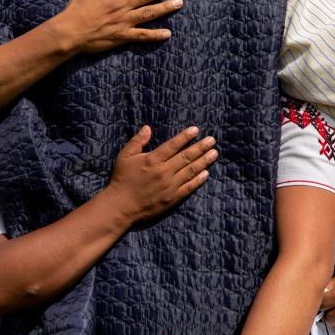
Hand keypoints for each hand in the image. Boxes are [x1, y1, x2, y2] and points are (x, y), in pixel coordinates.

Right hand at [52, 0, 182, 53]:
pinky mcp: (122, 36)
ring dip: (165, 7)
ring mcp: (123, 21)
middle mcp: (121, 5)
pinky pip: (142, 35)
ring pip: (149, 13)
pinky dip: (155, 35)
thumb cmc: (76, 9)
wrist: (70, 32)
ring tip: (179, 2)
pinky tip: (168, 33)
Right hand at [100, 125, 216, 224]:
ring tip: (214, 154)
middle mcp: (163, 171)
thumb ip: (137, 141)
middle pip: (186, 157)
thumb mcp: (124, 156)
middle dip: (200, 147)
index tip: (196, 130)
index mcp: (152, 160)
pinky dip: (198, 180)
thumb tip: (147, 128)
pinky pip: (188, 188)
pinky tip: (206, 173)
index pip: (173, 145)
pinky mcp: (172, 198)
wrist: (121, 206)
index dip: (185, 137)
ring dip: (204, 161)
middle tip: (212, 140)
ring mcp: (169, 186)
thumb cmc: (121, 179)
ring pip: (190, 171)